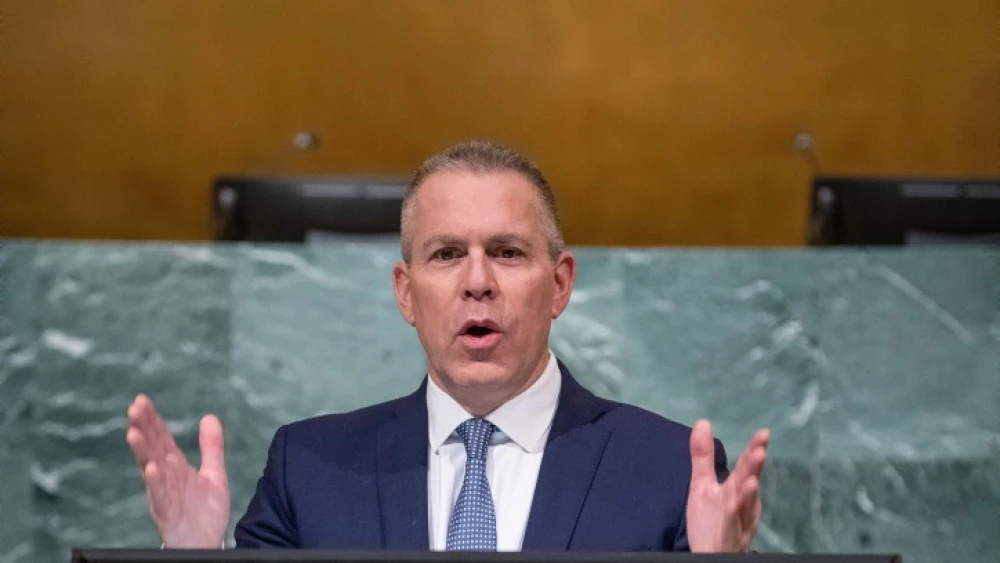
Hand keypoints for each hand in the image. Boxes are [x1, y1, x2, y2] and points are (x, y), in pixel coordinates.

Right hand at [126, 394, 229, 547]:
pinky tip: (151, 468)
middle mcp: (165, 477)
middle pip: (152, 448)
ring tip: (134, 432)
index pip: (161, 438)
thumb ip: (211, 447)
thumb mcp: (213, 474)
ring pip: (149, 469)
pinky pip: (159, 496)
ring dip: (142, 452)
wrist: (208, 543)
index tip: (141, 400)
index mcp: (175, 466)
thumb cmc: (205, 512)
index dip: (152, 419)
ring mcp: (164, 494)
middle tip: (134, 407)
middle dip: (143, 428)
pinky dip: (155, 482)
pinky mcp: (168, 512)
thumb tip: (209, 417)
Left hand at [685, 419, 769, 551]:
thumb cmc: (711, 519)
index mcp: (737, 490)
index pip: (747, 467)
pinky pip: (732, 527)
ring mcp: (738, 523)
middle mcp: (743, 505)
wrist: (710, 553)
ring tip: (751, 479)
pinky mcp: (729, 539)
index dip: (754, 451)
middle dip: (754, 468)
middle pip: (749, 483)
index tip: (763, 433)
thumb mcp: (702, 484)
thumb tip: (703, 421)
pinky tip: (733, 504)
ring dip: (749, 493)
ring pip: (745, 506)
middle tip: (760, 449)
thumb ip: (704, 457)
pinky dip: (734, 516)